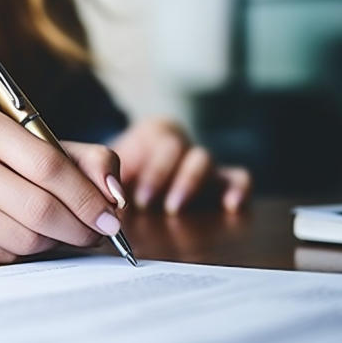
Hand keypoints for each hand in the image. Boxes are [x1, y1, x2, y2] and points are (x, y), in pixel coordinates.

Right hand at [0, 105, 126, 262]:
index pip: (48, 165)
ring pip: (22, 237)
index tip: (111, 217)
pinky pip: (1, 255)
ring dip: (50, 242)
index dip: (87, 197)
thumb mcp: (30, 145)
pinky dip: (20, 252)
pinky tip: (14, 236)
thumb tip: (116, 196)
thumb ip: (83, 159)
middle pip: (38, 208)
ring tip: (51, 232)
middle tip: (93, 234)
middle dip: (77, 228)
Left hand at [110, 118, 250, 213]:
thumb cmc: (119, 177)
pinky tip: (231, 205)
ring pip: (205, 160)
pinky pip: (237, 177)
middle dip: (162, 176)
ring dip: (188, 184)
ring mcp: (202, 161)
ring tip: (172, 208)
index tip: (138, 198)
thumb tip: (103, 203)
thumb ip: (107, 180)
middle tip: (146, 203)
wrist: (129, 181)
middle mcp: (181, 144)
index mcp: (154, 133)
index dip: (151, 169)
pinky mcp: (220, 179)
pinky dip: (238, 188)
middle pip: (180, 148)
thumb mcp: (110, 171)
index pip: (159, 139)